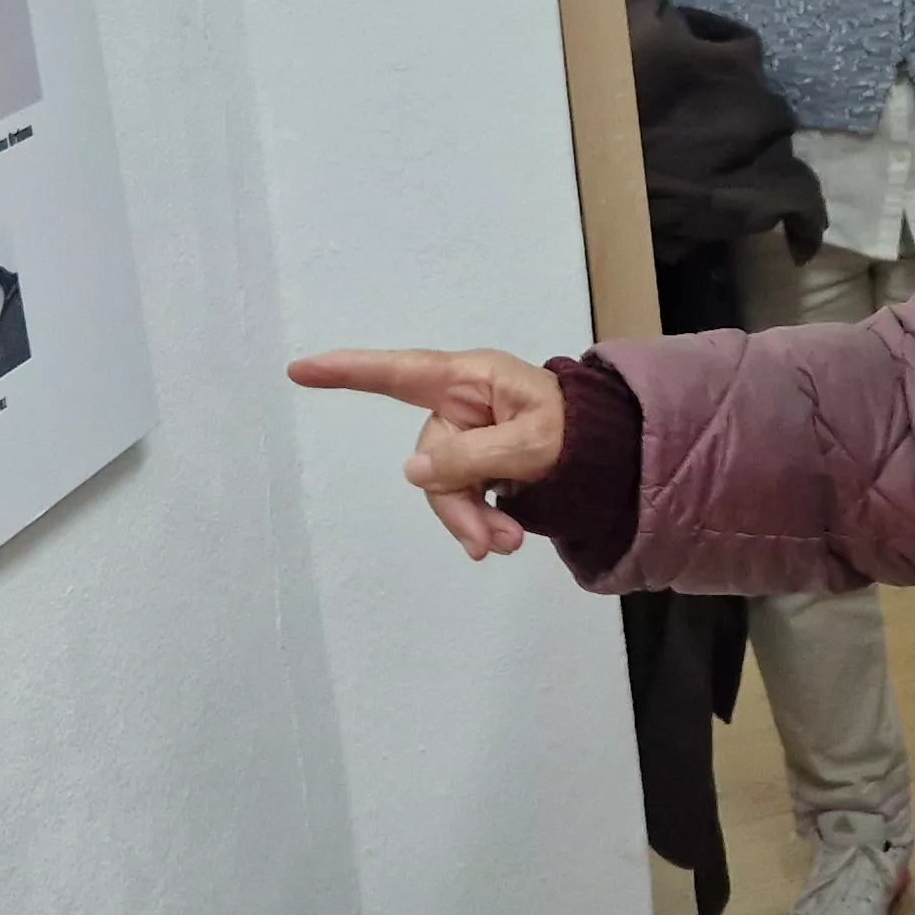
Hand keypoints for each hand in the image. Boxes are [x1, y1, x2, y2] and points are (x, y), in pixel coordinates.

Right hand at [286, 348, 567, 560]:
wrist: (614, 454)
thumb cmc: (578, 431)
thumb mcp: (532, 444)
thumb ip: (472, 456)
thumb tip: (414, 471)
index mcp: (470, 380)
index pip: (399, 372)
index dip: (349, 372)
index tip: (299, 370)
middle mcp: (462, 404)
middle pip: (430, 457)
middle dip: (455, 504)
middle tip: (489, 544)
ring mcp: (471, 435)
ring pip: (445, 486)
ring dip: (471, 521)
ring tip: (508, 544)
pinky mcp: (482, 463)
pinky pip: (464, 496)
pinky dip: (481, 521)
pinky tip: (506, 538)